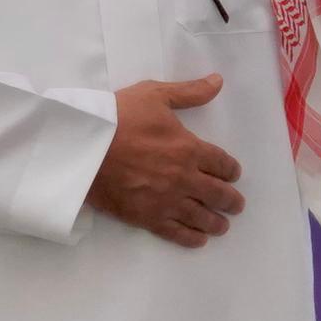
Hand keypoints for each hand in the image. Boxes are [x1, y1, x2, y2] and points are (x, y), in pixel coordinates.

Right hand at [91, 75, 244, 246]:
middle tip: (235, 205)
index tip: (234, 175)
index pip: (222, 163)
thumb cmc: (119, 117)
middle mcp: (185, 178)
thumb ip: (190, 92)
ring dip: (217, 223)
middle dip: (231, 200)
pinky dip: (192, 238)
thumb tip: (218, 81)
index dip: (232, 170)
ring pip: (202, 217)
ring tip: (222, 226)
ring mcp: (167, 200)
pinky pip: (177, 232)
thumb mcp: (155, 95)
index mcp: (190, 148)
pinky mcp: (147, 217)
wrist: (85, 147)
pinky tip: (199, 239)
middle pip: (218, 194)